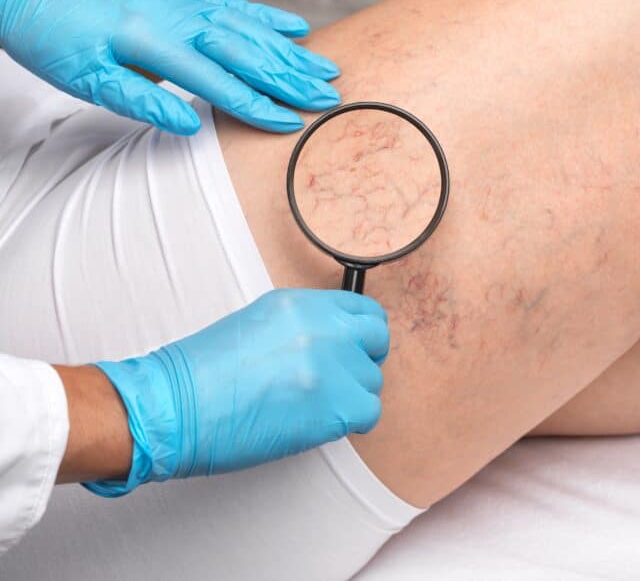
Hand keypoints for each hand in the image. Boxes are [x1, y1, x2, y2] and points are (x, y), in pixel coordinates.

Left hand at [0, 0, 339, 134]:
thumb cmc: (48, 37)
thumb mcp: (82, 78)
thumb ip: (139, 100)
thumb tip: (189, 125)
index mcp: (150, 39)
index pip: (217, 80)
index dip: (256, 105)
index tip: (290, 123)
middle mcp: (175, 14)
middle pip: (245, 50)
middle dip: (290, 77)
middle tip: (329, 97)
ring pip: (247, 27)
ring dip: (290, 49)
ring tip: (326, 67)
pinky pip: (232, 3)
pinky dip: (266, 15)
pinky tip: (295, 25)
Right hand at [84, 289, 388, 496]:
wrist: (173, 408)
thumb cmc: (200, 375)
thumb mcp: (256, 325)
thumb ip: (301, 327)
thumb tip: (333, 343)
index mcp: (299, 304)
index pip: (363, 310)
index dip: (363, 333)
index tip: (355, 349)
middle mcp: (321, 327)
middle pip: (377, 339)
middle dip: (365, 359)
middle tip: (344, 380)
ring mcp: (330, 365)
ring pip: (372, 380)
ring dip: (352, 396)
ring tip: (314, 406)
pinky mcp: (332, 405)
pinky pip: (369, 412)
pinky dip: (352, 422)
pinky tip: (322, 424)